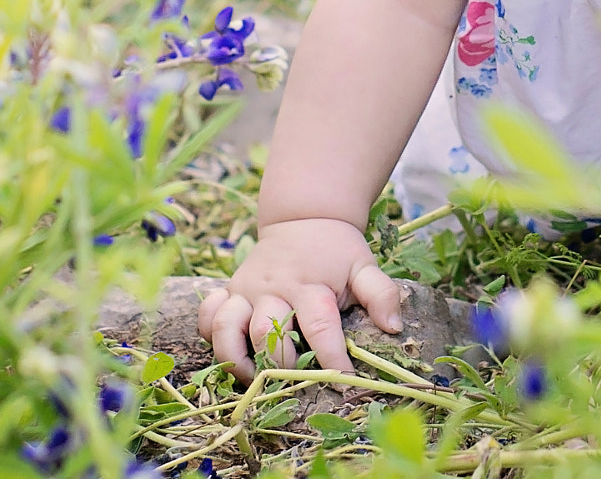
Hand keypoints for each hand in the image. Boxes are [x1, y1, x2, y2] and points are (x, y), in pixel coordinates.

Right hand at [197, 217, 402, 381]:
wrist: (304, 218)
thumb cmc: (337, 251)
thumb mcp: (364, 266)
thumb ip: (381, 294)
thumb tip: (394, 328)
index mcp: (310, 285)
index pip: (319, 325)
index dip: (330, 358)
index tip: (341, 382)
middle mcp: (273, 288)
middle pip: (266, 332)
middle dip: (279, 363)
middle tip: (294, 382)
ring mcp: (246, 289)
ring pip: (226, 326)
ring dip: (235, 357)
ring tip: (253, 378)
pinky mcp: (229, 290)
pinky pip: (207, 315)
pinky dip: (209, 334)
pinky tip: (227, 348)